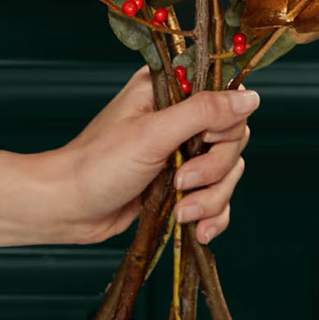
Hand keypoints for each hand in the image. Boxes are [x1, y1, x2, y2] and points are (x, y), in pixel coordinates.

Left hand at [0, 66, 258, 248]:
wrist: (67, 210)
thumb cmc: (98, 165)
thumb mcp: (153, 135)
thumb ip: (203, 113)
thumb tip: (251, 98)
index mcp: (170, 89)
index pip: (224, 95)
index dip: (223, 124)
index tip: (204, 142)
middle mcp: (180, 116)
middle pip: (233, 137)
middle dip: (214, 170)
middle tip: (182, 183)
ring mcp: (182, 151)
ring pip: (228, 171)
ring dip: (211, 198)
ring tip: (182, 212)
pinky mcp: (181, 184)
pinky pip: (218, 197)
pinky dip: (211, 215)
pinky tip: (196, 230)